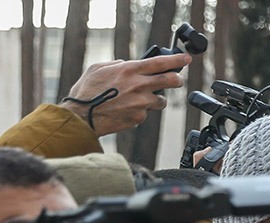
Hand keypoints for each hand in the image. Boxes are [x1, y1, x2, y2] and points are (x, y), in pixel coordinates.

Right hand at [62, 54, 190, 135]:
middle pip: (171, 81)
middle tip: (177, 79)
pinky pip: (146, 113)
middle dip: (178, 79)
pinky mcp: (140, 117)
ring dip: (155, 99)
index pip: (160, 62)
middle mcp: (139, 85)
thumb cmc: (87, 91)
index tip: (186, 58)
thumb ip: (117, 65)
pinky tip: (126, 109)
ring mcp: (141, 103)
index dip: (177, 59)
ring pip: (161, 100)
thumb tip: (127, 64)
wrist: (82, 115)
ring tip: (139, 99)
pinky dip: (140, 111)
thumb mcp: (98, 68)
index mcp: (129, 70)